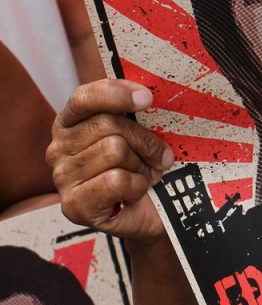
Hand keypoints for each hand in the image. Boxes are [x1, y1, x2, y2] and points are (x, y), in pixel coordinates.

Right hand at [47, 80, 172, 242]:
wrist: (156, 213)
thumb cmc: (147, 166)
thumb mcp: (144, 131)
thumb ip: (138, 111)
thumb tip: (147, 92)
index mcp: (72, 122)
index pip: (84, 97)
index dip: (116, 93)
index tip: (147, 98)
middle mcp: (59, 147)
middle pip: (109, 124)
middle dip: (145, 140)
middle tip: (158, 156)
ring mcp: (63, 177)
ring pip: (115, 150)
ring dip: (141, 166)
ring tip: (142, 176)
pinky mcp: (73, 205)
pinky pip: (115, 180)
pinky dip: (136, 185)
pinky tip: (133, 193)